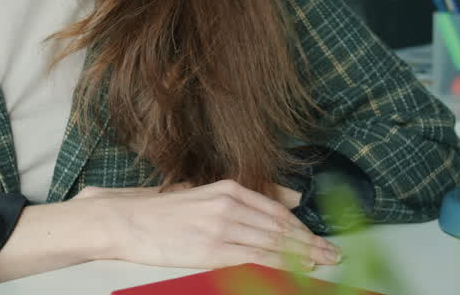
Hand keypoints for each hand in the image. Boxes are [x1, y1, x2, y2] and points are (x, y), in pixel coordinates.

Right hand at [79, 179, 340, 270]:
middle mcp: (228, 205)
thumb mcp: (204, 194)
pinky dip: (278, 265)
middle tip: (332, 254)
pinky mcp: (210, 250)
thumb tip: (284, 200)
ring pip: (272, 244)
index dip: (303, 228)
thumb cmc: (163, 213)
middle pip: (280, 228)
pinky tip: (293, 270)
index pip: (277, 211)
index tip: (321, 239)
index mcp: (228, 189)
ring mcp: (220, 227)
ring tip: (321, 264)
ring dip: (301, 256)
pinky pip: (253, 259)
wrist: (126, 221)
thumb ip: (241, 198)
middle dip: (310, 243)